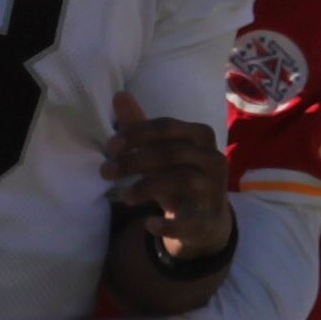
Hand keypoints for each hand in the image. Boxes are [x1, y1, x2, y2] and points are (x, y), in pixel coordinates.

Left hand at [103, 94, 233, 265]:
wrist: (206, 221)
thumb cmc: (180, 177)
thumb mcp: (161, 152)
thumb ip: (141, 128)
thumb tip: (119, 96)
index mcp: (201, 136)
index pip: (167, 127)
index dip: (137, 134)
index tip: (110, 146)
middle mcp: (213, 159)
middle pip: (172, 152)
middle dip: (135, 161)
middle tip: (106, 172)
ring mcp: (214, 189)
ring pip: (182, 179)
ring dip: (147, 187)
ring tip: (123, 197)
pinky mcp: (209, 219)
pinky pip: (189, 220)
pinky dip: (167, 223)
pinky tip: (147, 224)